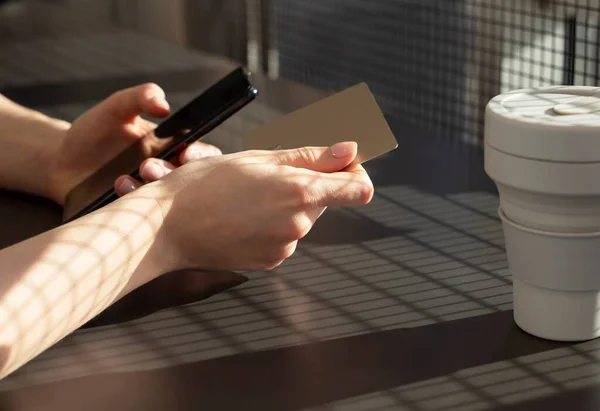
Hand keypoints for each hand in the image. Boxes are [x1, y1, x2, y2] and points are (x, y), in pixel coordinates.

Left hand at [48, 83, 220, 203]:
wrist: (60, 164)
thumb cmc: (92, 132)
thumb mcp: (115, 107)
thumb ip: (140, 96)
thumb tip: (164, 104)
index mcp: (171, 148)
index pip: (202, 155)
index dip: (200, 156)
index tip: (186, 154)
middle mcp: (167, 174)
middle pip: (187, 179)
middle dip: (170, 172)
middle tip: (147, 167)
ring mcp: (152, 196)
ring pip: (168, 199)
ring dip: (151, 190)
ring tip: (123, 180)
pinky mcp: (135, 213)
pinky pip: (145, 215)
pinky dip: (134, 202)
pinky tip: (116, 189)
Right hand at [133, 141, 373, 271]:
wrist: (164, 228)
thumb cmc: (204, 184)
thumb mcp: (256, 159)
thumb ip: (310, 156)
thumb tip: (351, 150)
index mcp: (299, 192)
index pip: (360, 188)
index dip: (354, 172)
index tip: (337, 162)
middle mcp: (299, 225)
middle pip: (324, 199)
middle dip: (307, 184)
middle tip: (267, 175)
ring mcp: (285, 247)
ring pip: (302, 218)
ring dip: (286, 204)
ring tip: (246, 198)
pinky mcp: (270, 262)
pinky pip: (284, 237)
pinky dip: (271, 225)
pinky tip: (241, 218)